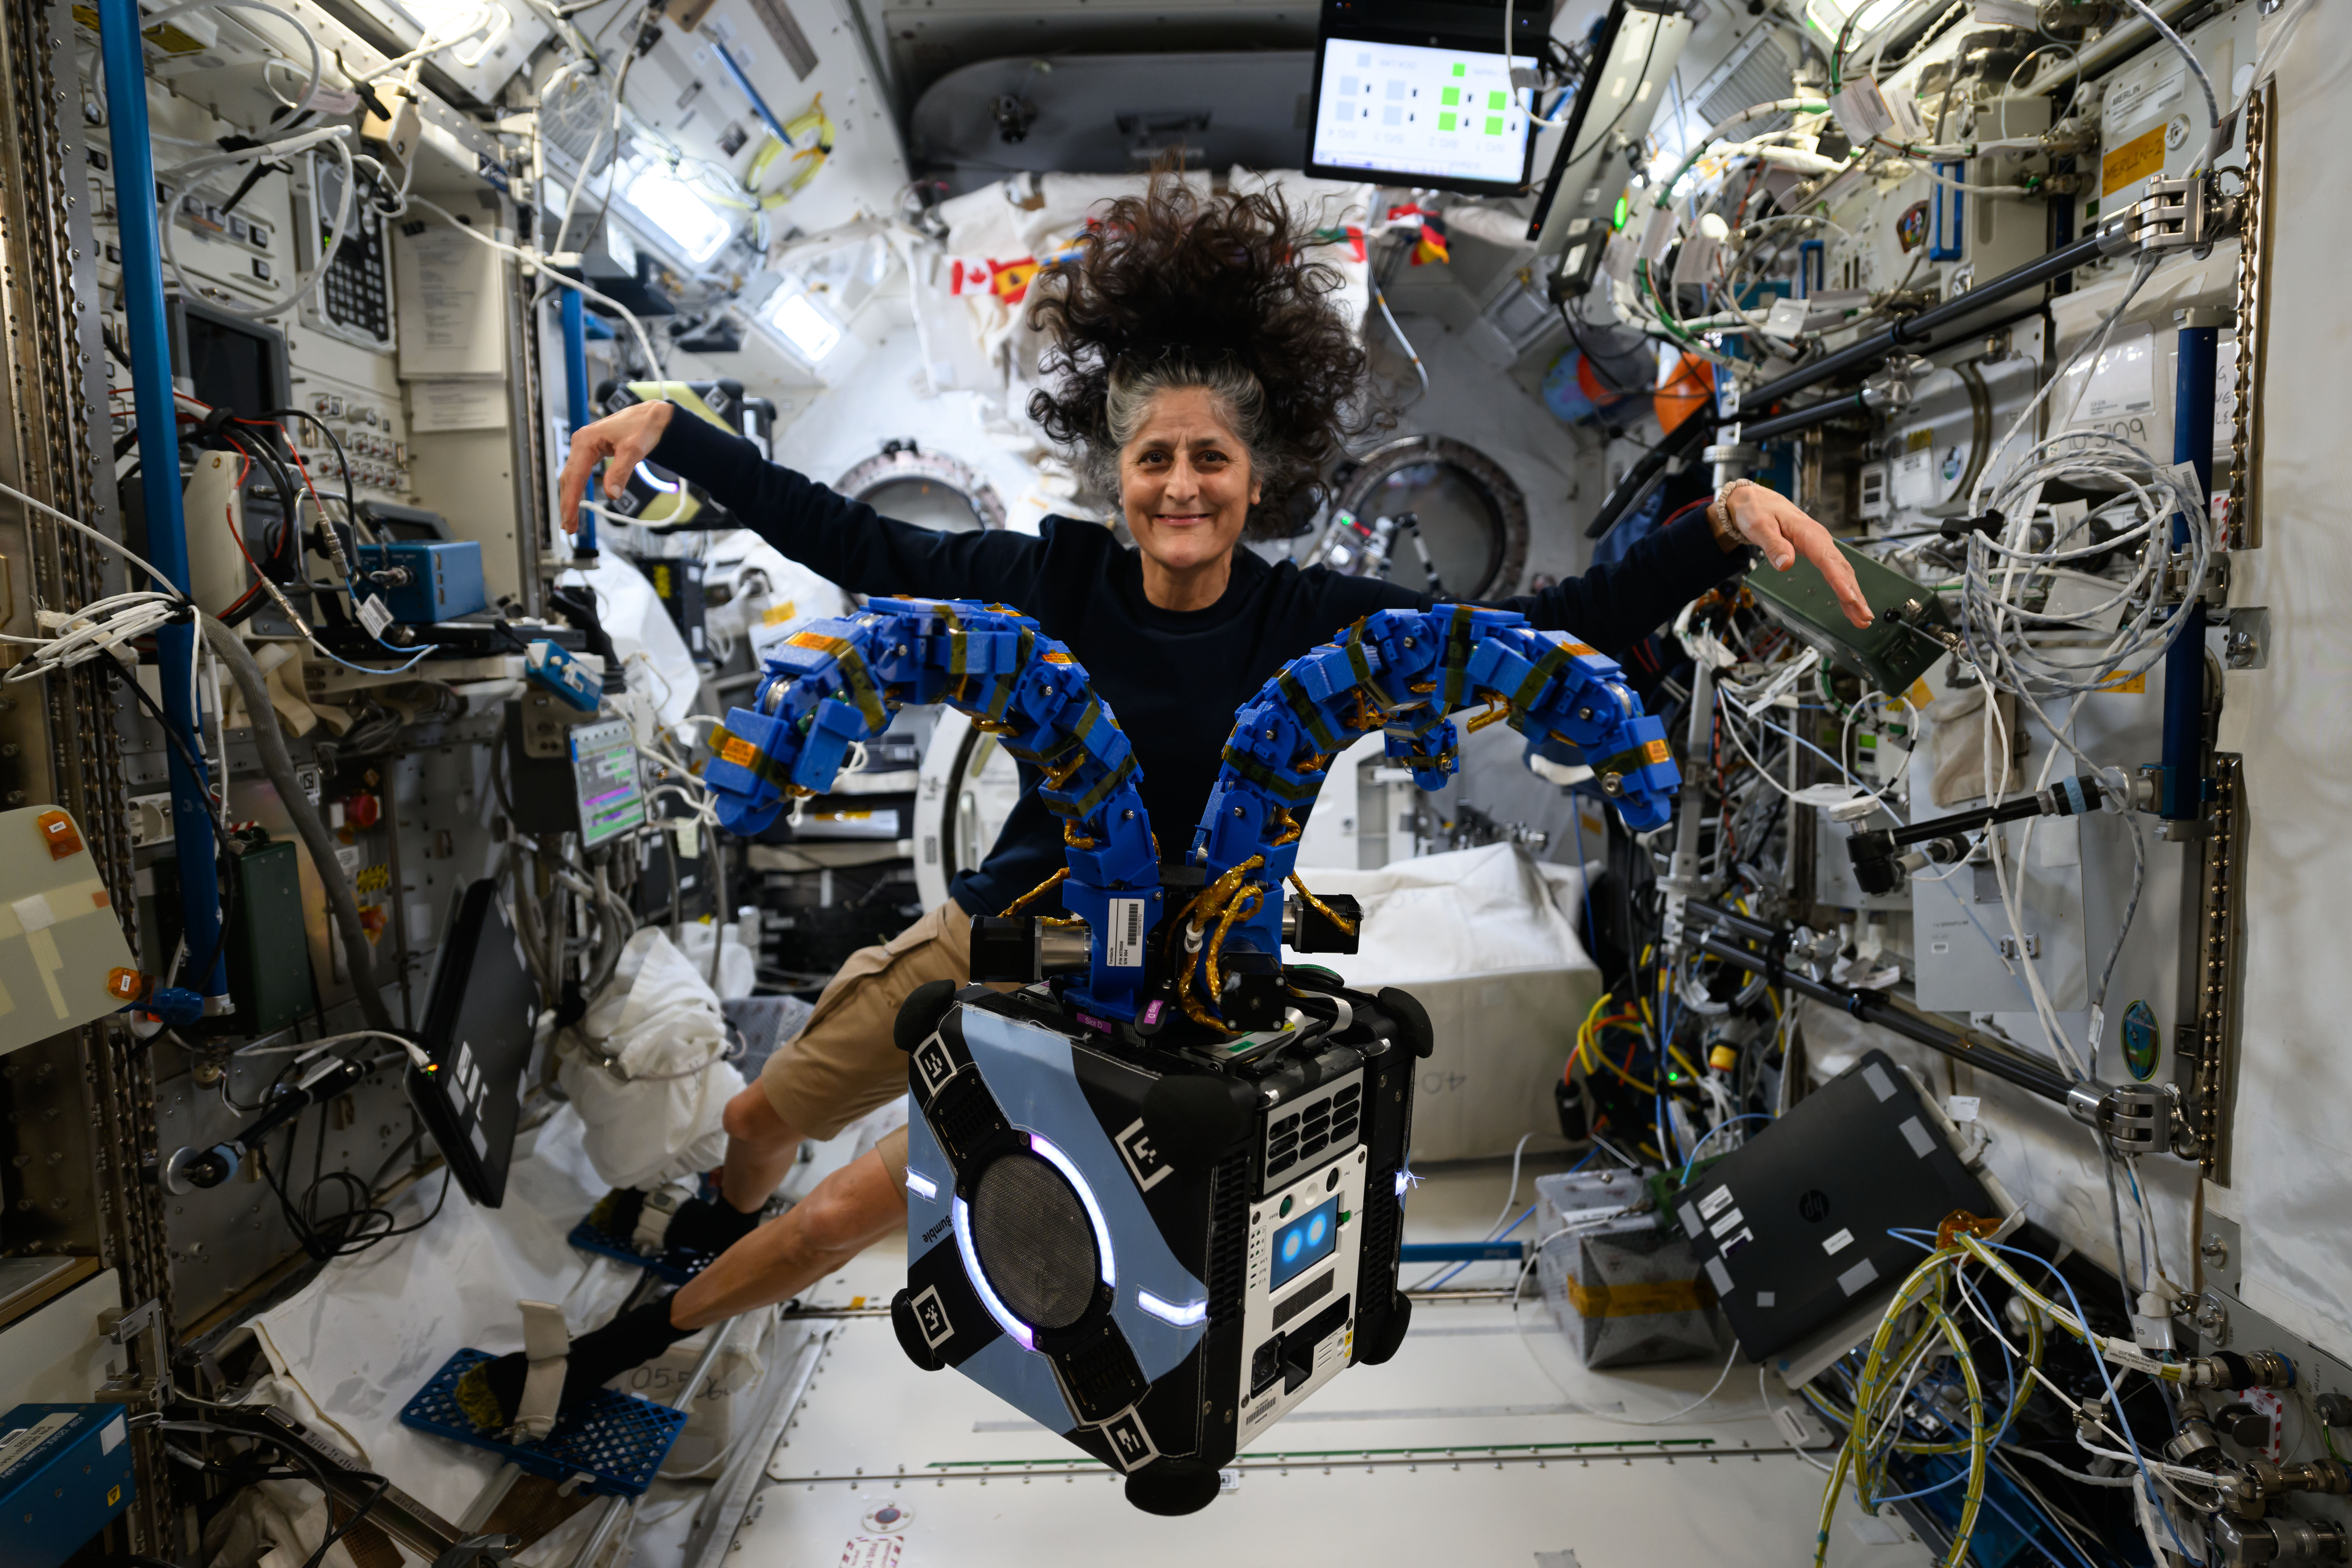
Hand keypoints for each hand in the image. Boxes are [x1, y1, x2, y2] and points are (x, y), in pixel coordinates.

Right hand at [557, 399, 674, 532]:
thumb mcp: (634, 450)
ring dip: (570, 498)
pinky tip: (576, 503)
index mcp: (585, 441)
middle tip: (568, 528)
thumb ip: (621, 472)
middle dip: (567, 503)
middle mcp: (580, 443)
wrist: (650, 416)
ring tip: (569, 521)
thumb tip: (612, 495)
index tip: (569, 519)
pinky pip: (579, 474)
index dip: (571, 500)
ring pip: (572, 477)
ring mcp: (584, 448)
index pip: (575, 476)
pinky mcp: (590, 452)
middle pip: (569, 478)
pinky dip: (577, 489)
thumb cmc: (642, 427)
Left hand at [1726, 484, 1873, 628]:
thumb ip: (1773, 545)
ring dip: (1853, 595)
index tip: (1849, 598)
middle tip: (1864, 617)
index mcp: (1808, 533)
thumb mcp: (1759, 526)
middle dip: (1854, 594)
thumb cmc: (1758, 511)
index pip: (1828, 560)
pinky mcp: (1818, 552)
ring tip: (1863, 617)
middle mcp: (1820, 540)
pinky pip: (1835, 572)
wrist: (1757, 502)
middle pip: (1842, 569)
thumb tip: (1785, 563)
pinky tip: (1850, 603)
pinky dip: (1844, 588)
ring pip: (1842, 572)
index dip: (1840, 581)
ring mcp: (1821, 546)